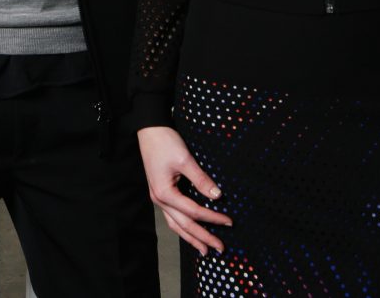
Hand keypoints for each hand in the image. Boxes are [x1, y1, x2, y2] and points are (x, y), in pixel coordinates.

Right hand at [137, 126, 231, 255]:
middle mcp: (160, 199)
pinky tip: (190, 231)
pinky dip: (183, 227)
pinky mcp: (161, 193)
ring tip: (204, 250)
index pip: (194, 211)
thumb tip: (217, 196)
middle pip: (184, 224)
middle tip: (220, 248)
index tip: (229, 222)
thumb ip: (201, 179)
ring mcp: (159, 198)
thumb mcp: (185, 159)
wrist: (149, 130)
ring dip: (191, 237)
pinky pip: (173, 216)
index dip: (213, 218)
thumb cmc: (165, 142)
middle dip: (202, 238)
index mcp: (165, 193)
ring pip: (176, 224)